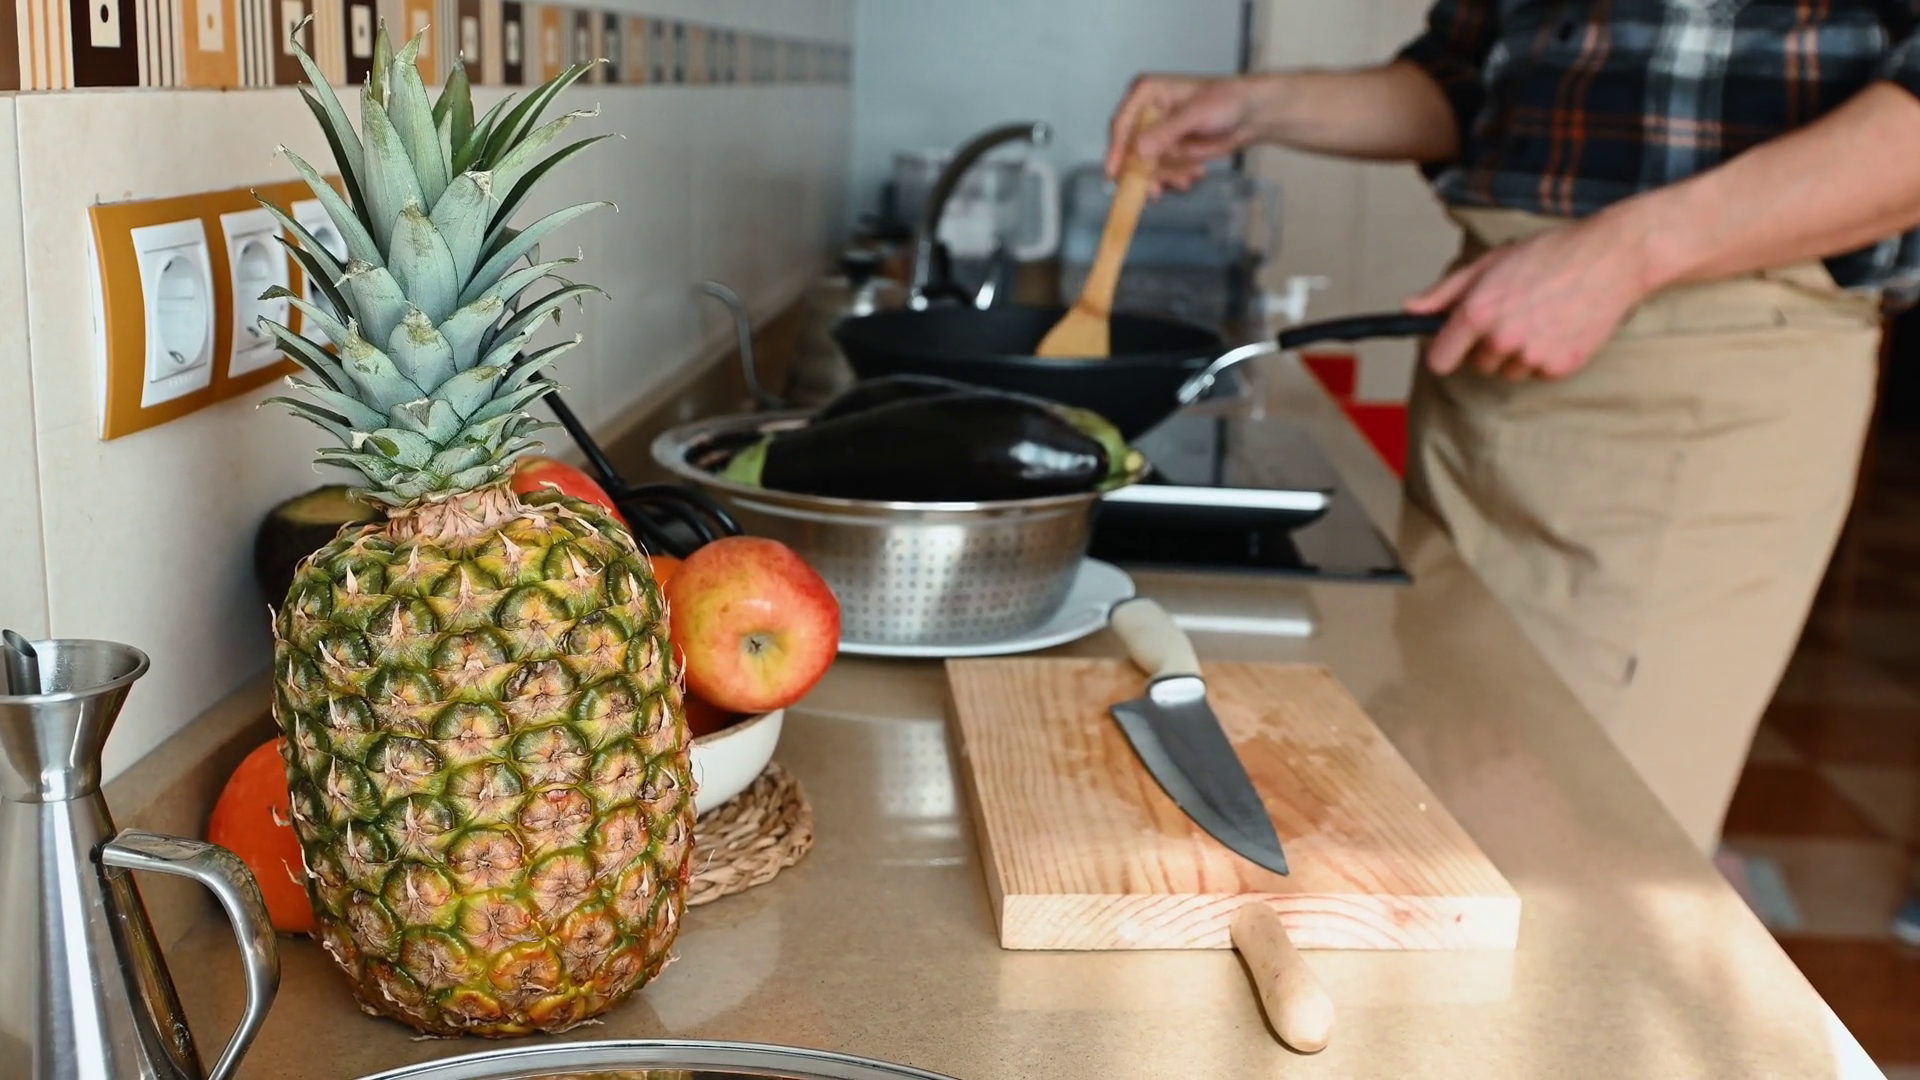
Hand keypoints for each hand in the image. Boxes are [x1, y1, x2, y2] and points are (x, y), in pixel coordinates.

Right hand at [1107, 75, 1254, 194]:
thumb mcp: (1194, 114)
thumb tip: (1140, 150)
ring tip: (1188, 179)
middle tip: (1156, 191)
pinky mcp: (1167, 151)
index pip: (1122, 124)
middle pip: (1129, 151)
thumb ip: (1166, 132)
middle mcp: (1145, 114)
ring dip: (1166, 177)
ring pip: (1145, 167)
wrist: (1251, 115)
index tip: (1114, 174)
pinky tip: (1195, 173)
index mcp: (1145, 93)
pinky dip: (1175, 178)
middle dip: (1145, 172)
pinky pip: (1161, 173)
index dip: (1116, 150)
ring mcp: (1156, 135)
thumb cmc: (1226, 101)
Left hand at [1406, 210, 1657, 380]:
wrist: (1611, 259)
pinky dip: (1545, 357)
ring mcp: (1531, 356)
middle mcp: (1501, 338)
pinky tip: (1559, 327)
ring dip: (1516, 354)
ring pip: (1507, 371)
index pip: (1440, 360)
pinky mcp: (1559, 367)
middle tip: (1515, 314)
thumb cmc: (1550, 254)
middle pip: (1476, 366)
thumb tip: (1411, 309)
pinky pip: (1538, 373)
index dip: (1445, 352)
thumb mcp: (1490, 262)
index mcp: (1478, 312)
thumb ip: (1446, 291)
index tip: (1453, 347)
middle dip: (1487, 346)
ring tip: (1540, 318)